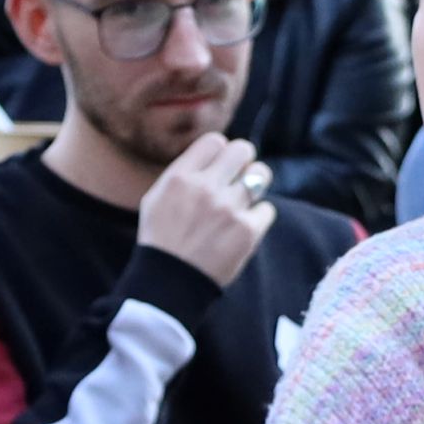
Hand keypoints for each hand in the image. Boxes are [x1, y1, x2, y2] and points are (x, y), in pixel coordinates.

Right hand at [135, 133, 272, 286]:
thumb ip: (182, 173)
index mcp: (180, 177)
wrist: (169, 282)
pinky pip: (267, 209)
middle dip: (243, 162)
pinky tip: (243, 228)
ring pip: (261, 175)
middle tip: (238, 178)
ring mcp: (229, 208)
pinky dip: (257, 218)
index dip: (220, 153)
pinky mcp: (247, 231)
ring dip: (255, 184)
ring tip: (244, 200)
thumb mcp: (156, 197)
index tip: (218, 167)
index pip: (215, 141)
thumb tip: (211, 157)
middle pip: (243, 150)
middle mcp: (205, 187)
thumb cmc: (161, 240)